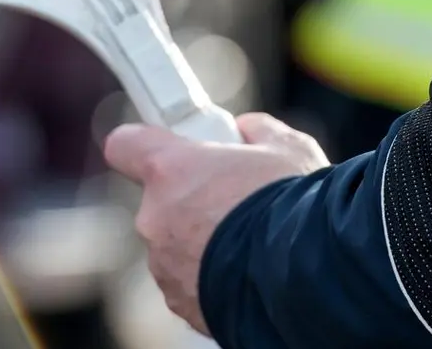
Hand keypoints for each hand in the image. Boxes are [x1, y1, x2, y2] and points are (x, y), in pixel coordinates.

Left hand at [104, 112, 329, 334]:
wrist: (306, 277)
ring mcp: (164, 265)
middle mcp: (155, 217)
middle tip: (236, 200)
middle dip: (193, 200)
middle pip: (161, 199)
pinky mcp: (180, 302)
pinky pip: (189, 280)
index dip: (144, 144)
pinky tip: (248, 271)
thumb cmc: (293, 204)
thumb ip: (258, 131)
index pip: (125, 145)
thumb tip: (248, 130)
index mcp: (171, 169)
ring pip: (175, 243)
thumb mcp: (289, 148)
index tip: (169, 148)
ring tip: (250, 242)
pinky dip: (212, 276)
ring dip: (203, 241)